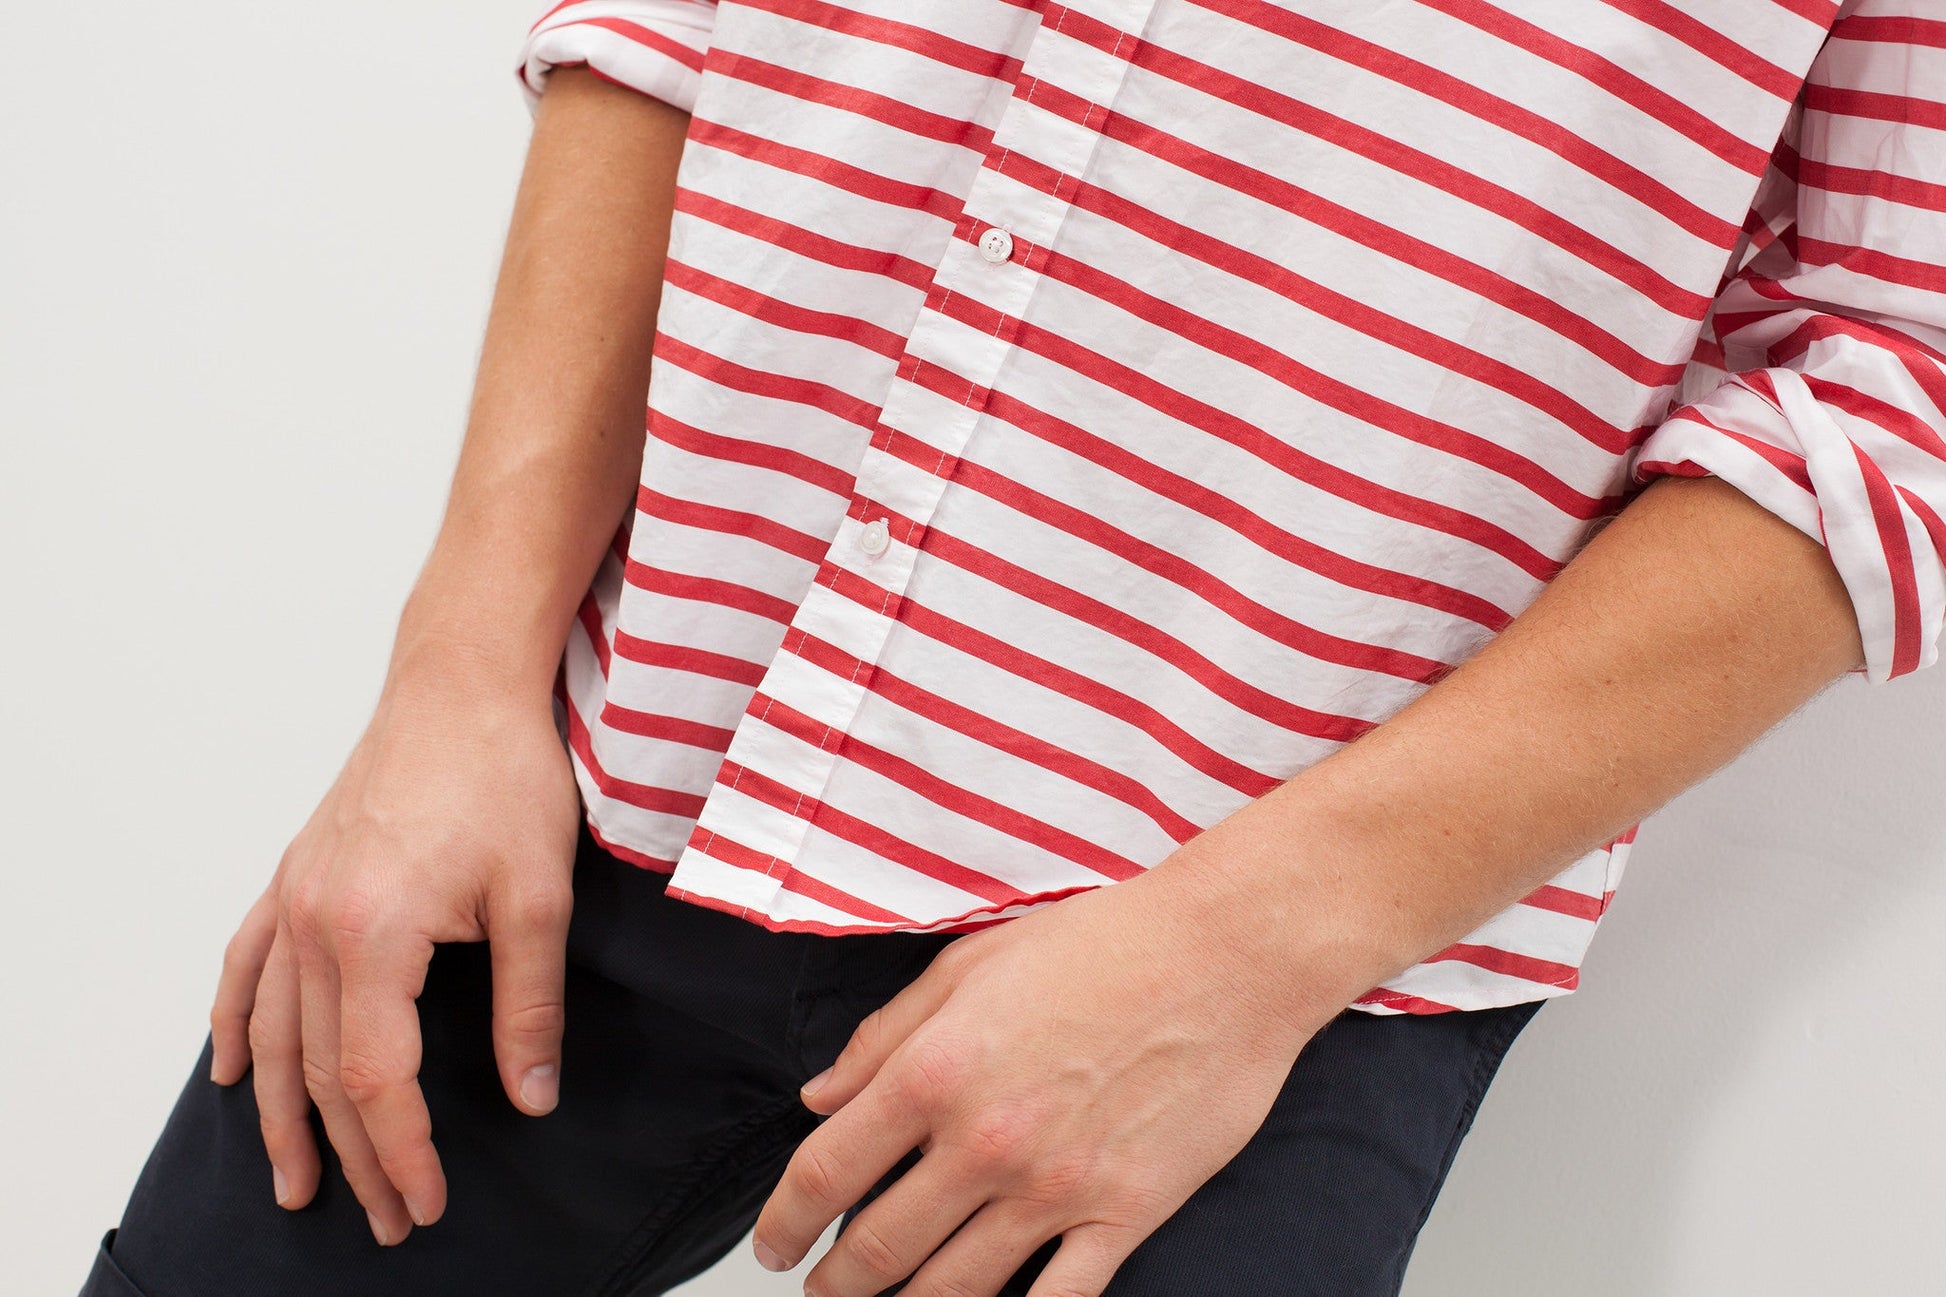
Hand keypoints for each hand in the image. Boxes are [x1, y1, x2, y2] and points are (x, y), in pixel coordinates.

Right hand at [207, 671, 580, 1244]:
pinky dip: (239, 1023)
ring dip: (284, 1114)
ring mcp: (298, 895)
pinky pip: (249, 964)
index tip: (428, 1200)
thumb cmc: (505, 773)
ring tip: (297, 1181)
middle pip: (319, 1069)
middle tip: (388, 1216)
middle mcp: (316, 921)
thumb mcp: (538, 897)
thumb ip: (529, 1005)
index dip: (401, 1149)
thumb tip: (533, 1096)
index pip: (374, 1077)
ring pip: (276, 1031)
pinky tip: (236, 1069)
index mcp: (374, 932)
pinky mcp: (299, 873)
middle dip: (355, 1153)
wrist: (464, 682)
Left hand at [750, 836, 1349, 1296]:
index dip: (783, 1223)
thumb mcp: (970, 965)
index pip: (825, 1173)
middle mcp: (983, 1142)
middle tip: (823, 1289)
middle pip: (877, 1248)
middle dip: (836, 1284)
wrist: (1225, 956)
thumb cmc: (1101, 944)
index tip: (774, 1245)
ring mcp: (1055, 1189)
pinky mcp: (1124, 1215)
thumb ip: (885, 1036)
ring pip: (953, 1291)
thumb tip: (821, 1097)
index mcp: (934, 1072)